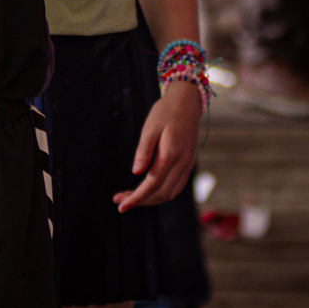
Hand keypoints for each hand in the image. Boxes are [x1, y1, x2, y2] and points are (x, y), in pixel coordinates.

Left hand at [117, 82, 203, 209]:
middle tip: (120, 199)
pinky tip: (148, 189)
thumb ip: (144, 151)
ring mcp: (188, 165)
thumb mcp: (150, 127)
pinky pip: (176, 186)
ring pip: (170, 193)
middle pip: (161, 193)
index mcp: (171, 154)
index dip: (136, 198)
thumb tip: (136, 173)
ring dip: (151, 199)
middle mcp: (182, 163)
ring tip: (132, 196)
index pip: (152, 184)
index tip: (121, 205)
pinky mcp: (189, 164)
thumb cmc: (166, 112)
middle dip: (140, 201)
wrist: (187, 102)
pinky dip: (162, 193)